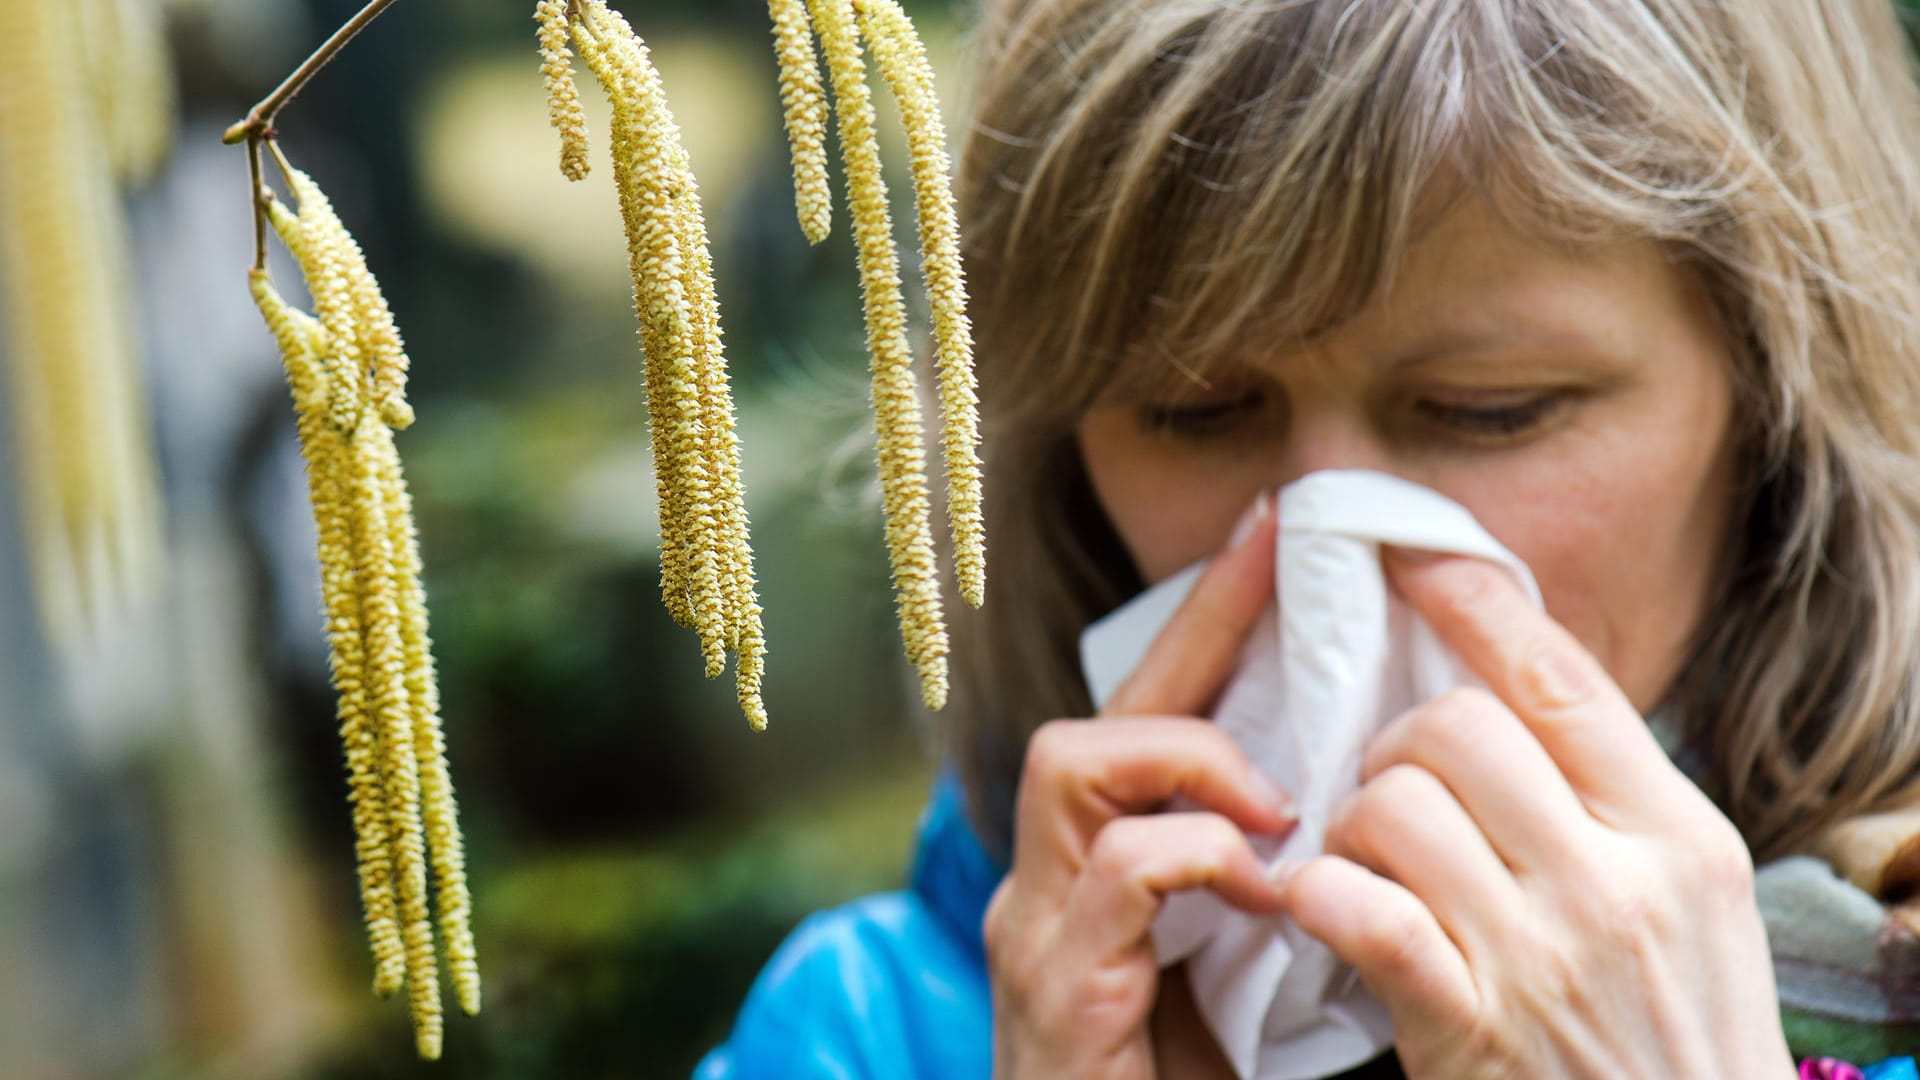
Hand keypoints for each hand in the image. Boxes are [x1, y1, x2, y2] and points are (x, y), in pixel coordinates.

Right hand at [986, 497, 1296, 1078]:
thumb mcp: (1254, 974)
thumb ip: (1278, 886)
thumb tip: (1361, 800)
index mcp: (1110, 872)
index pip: (1156, 713)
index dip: (1213, 618)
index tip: (1282, 533)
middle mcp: (1054, 882)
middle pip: (1102, 709)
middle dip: (1196, 629)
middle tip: (1284, 563)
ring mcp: (1039, 930)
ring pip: (1073, 760)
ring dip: (1189, 759)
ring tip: (1276, 803)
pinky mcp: (1051, 986)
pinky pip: (1116, 871)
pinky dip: (1196, 857)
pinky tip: (1263, 888)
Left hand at [1279, 550, 1793, 1077]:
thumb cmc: (1676, 1035)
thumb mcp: (1689, 903)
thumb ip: (1612, 802)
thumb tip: (1512, 688)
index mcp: (1678, 837)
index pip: (1561, 681)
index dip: (1475, 602)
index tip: (1411, 555)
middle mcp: (1615, 883)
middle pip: (1458, 726)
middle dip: (1397, 744)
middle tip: (1391, 792)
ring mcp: (1540, 957)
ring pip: (1394, 807)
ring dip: (1353, 827)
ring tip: (1368, 865)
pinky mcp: (1467, 1029)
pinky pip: (1360, 912)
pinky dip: (1322, 898)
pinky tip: (1328, 911)